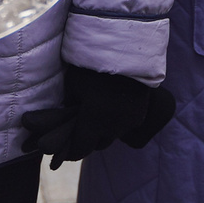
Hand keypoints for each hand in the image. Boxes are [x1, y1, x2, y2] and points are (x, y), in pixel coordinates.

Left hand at [18, 63, 176, 166]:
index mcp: (93, 121)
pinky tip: (110, 112)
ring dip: (104, 133)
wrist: (126, 50)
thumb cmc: (92, 65)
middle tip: (78, 132)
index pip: (80, 149)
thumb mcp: (73, 85)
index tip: (63, 150)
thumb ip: (70, 105)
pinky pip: (125, 127)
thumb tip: (67, 117)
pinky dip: (116, 124)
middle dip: (88, 141)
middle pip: (98, 144)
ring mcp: (130, 121)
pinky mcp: (140, 114)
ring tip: (95, 120)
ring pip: (113, 136)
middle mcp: (113, 126)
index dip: (70, 151)